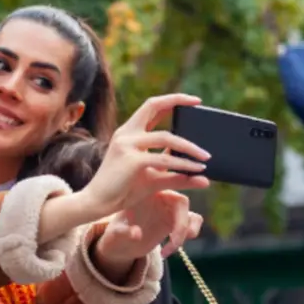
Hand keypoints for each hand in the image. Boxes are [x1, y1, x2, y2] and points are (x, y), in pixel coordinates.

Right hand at [79, 94, 210, 215]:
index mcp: (129, 133)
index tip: (194, 100)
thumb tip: (204, 178)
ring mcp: (127, 144)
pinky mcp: (131, 160)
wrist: (98, 203)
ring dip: (189, 147)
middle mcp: (126, 133)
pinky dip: (183, 164)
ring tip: (206, 156)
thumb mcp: (155, 179)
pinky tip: (196, 169)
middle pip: (153, 106)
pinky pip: (164, 159)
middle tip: (199, 104)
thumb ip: (178, 176)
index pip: (151, 107)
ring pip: (166, 137)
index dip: (172, 100)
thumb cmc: (123, 190)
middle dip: (177, 101)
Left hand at [92, 191, 203, 278]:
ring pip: (190, 214)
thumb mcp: (115, 235)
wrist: (119, 246)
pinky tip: (168, 250)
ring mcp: (169, 209)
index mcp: (144, 192)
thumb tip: (137, 234)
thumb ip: (124, 233)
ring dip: (188, 230)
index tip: (185, 201)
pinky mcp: (175, 221)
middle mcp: (160, 196)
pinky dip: (188, 235)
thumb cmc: (114, 236)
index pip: (164, 186)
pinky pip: (191, 223)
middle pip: (181, 202)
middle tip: (174, 242)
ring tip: (173, 246)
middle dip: (181, 223)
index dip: (178, 190)